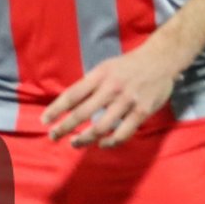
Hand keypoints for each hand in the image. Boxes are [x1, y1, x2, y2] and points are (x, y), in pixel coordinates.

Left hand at [43, 37, 181, 147]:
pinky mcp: (142, 112)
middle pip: (82, 113)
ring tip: (75, 143)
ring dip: (84, 138)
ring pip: (101, 127)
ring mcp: (127, 101)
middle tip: (53, 136)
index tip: (44, 120)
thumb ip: (89, 84)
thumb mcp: (105, 67)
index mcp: (99, 76)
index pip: (72, 95)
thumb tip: (68, 103)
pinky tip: (102, 144)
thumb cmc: (128, 65)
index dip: (56, 109)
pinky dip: (110, 142)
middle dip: (64, 128)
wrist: (161, 59)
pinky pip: (123, 133)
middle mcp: (111, 88)